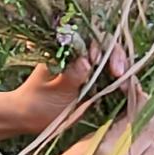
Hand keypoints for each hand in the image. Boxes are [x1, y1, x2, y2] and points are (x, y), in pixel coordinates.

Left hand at [10, 42, 128, 135]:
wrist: (27, 117)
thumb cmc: (36, 101)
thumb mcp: (54, 90)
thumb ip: (71, 76)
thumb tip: (87, 62)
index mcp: (65, 48)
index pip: (91, 37)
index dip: (101, 47)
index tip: (101, 62)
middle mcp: (78, 53)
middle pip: (106, 44)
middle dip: (116, 56)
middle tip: (119, 73)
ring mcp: (86, 66)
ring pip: (111, 59)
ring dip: (121, 67)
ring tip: (126, 83)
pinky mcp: (92, 81)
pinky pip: (110, 75)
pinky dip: (120, 80)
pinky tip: (126, 88)